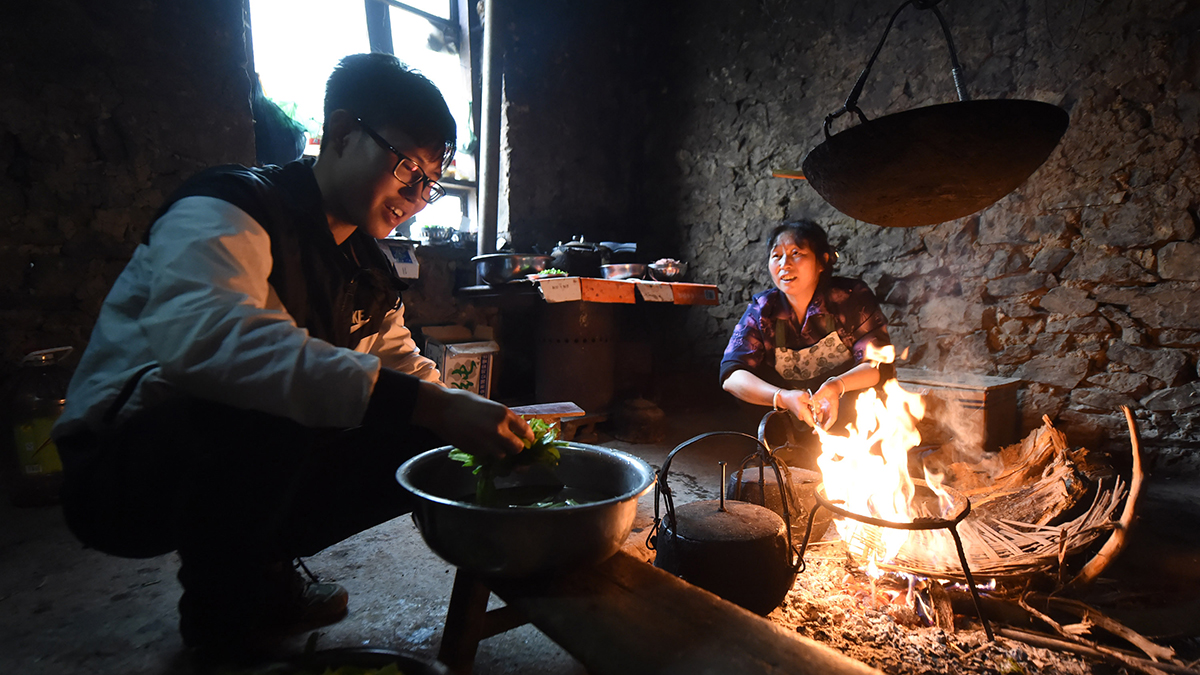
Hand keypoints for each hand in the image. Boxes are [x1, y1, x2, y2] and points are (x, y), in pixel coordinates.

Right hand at [412, 383, 533, 458]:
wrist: (441, 408)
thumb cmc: (464, 402)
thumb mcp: (490, 406)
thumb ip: (503, 419)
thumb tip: (515, 431)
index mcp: (505, 414)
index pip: (526, 431)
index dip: (529, 438)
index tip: (529, 441)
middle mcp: (499, 430)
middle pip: (518, 448)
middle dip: (516, 448)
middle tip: (510, 445)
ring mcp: (487, 442)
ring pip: (502, 455)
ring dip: (499, 452)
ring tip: (490, 443)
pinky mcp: (475, 451)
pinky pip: (487, 456)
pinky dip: (486, 453)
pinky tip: (479, 443)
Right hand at [777, 388, 816, 427]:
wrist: (784, 398)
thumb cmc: (792, 396)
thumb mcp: (803, 395)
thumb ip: (812, 401)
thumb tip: (818, 406)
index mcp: (803, 413)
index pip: (813, 423)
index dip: (819, 419)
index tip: (819, 412)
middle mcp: (802, 417)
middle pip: (814, 419)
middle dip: (817, 411)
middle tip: (814, 404)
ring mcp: (802, 417)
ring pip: (812, 416)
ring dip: (814, 410)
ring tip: (810, 403)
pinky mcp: (802, 415)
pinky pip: (809, 414)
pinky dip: (810, 409)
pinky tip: (808, 404)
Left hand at [809, 381, 841, 430]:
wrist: (834, 385)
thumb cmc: (831, 387)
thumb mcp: (824, 389)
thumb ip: (818, 394)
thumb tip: (812, 399)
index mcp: (833, 407)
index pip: (832, 418)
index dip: (828, 425)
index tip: (823, 429)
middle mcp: (831, 409)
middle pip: (828, 421)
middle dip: (822, 427)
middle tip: (814, 432)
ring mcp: (828, 409)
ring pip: (823, 418)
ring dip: (818, 423)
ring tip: (811, 426)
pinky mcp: (824, 407)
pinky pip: (820, 414)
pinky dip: (816, 417)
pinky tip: (811, 418)